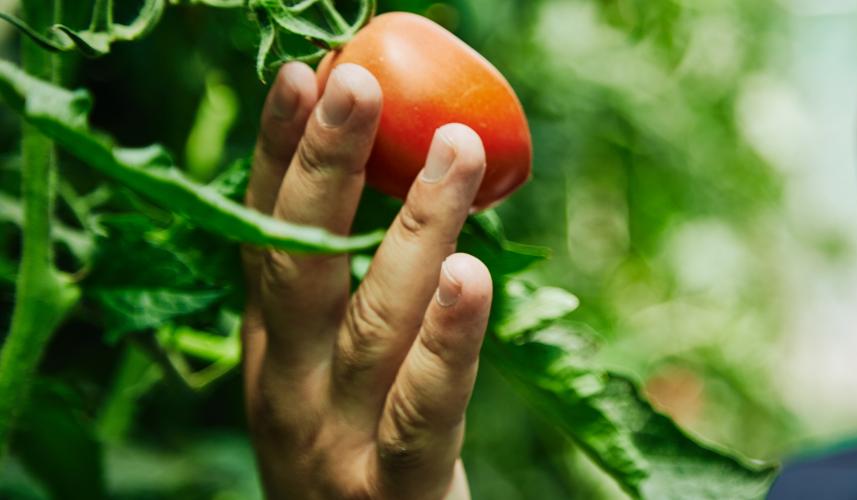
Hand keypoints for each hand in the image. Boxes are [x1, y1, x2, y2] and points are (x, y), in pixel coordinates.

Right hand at [240, 61, 492, 499]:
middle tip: (360, 84)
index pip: (264, 237)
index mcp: (274, 353)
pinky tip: (469, 274)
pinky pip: (424, 408)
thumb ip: (355, 295)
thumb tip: (409, 176)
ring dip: (412, 228)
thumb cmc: (363, 456)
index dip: (276, 154)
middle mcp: (288, 391)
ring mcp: (335, 442)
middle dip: (324, 168)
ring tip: (454, 150)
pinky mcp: (393, 489)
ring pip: (372, 323)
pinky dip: (448, 340)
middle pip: (300, 266)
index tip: (301, 75)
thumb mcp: (335, 373)